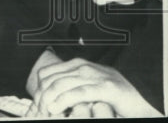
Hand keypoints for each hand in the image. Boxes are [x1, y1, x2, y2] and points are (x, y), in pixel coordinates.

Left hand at [28, 58, 160, 117]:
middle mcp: (84, 66)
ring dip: (49, 99)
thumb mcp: (88, 88)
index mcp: (78, 64)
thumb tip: (46, 96)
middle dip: (41, 96)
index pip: (47, 73)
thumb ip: (71, 86)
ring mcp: (96, 75)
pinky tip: (55, 108)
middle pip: (51, 79)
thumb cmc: (113, 101)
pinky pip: (78, 93)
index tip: (34, 103)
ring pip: (61, 85)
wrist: (141, 108)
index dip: (37, 88)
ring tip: (43, 111)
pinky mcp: (106, 88)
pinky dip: (63, 101)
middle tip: (37, 110)